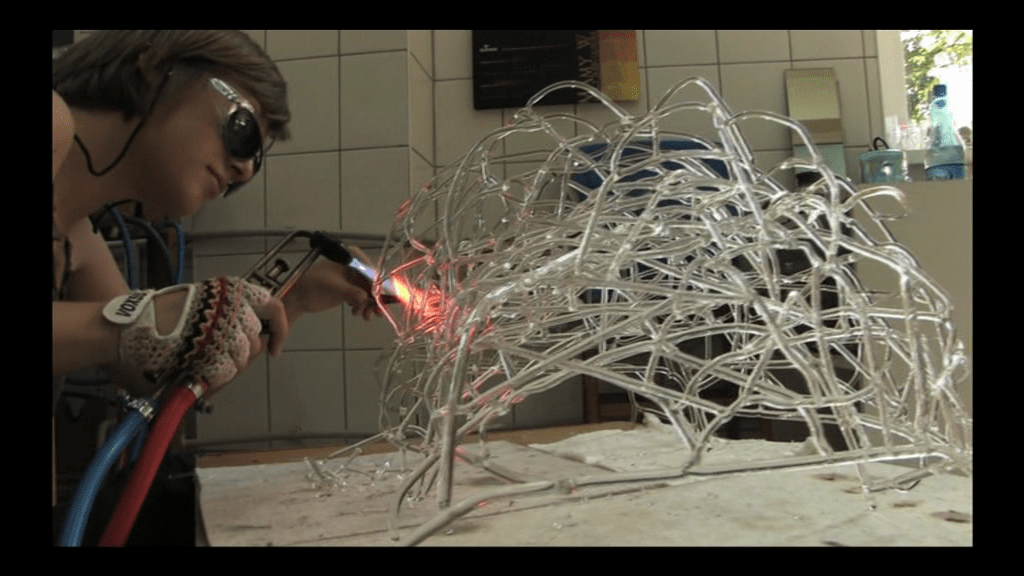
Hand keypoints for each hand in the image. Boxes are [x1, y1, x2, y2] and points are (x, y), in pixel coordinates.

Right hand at [112, 277, 288, 393]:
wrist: (133, 326)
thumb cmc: (162, 315)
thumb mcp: (203, 302)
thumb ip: (229, 315)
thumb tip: (253, 338)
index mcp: (232, 289)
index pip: (273, 306)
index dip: (279, 329)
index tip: (274, 346)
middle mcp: (231, 305)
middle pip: (255, 340)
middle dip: (241, 355)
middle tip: (221, 358)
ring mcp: (222, 328)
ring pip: (242, 357)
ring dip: (226, 366)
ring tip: (205, 365)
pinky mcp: (212, 350)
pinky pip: (226, 371)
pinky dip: (215, 378)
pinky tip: (201, 375)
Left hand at [283, 245, 384, 322]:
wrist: (299, 297)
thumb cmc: (312, 286)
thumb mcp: (335, 288)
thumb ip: (353, 292)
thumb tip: (367, 298)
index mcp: (351, 258)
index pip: (371, 270)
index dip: (378, 285)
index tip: (380, 297)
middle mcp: (354, 267)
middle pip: (373, 282)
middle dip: (375, 298)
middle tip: (377, 311)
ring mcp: (352, 278)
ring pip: (369, 292)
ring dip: (369, 305)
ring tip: (365, 316)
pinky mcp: (349, 289)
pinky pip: (362, 298)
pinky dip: (362, 307)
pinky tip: (357, 313)